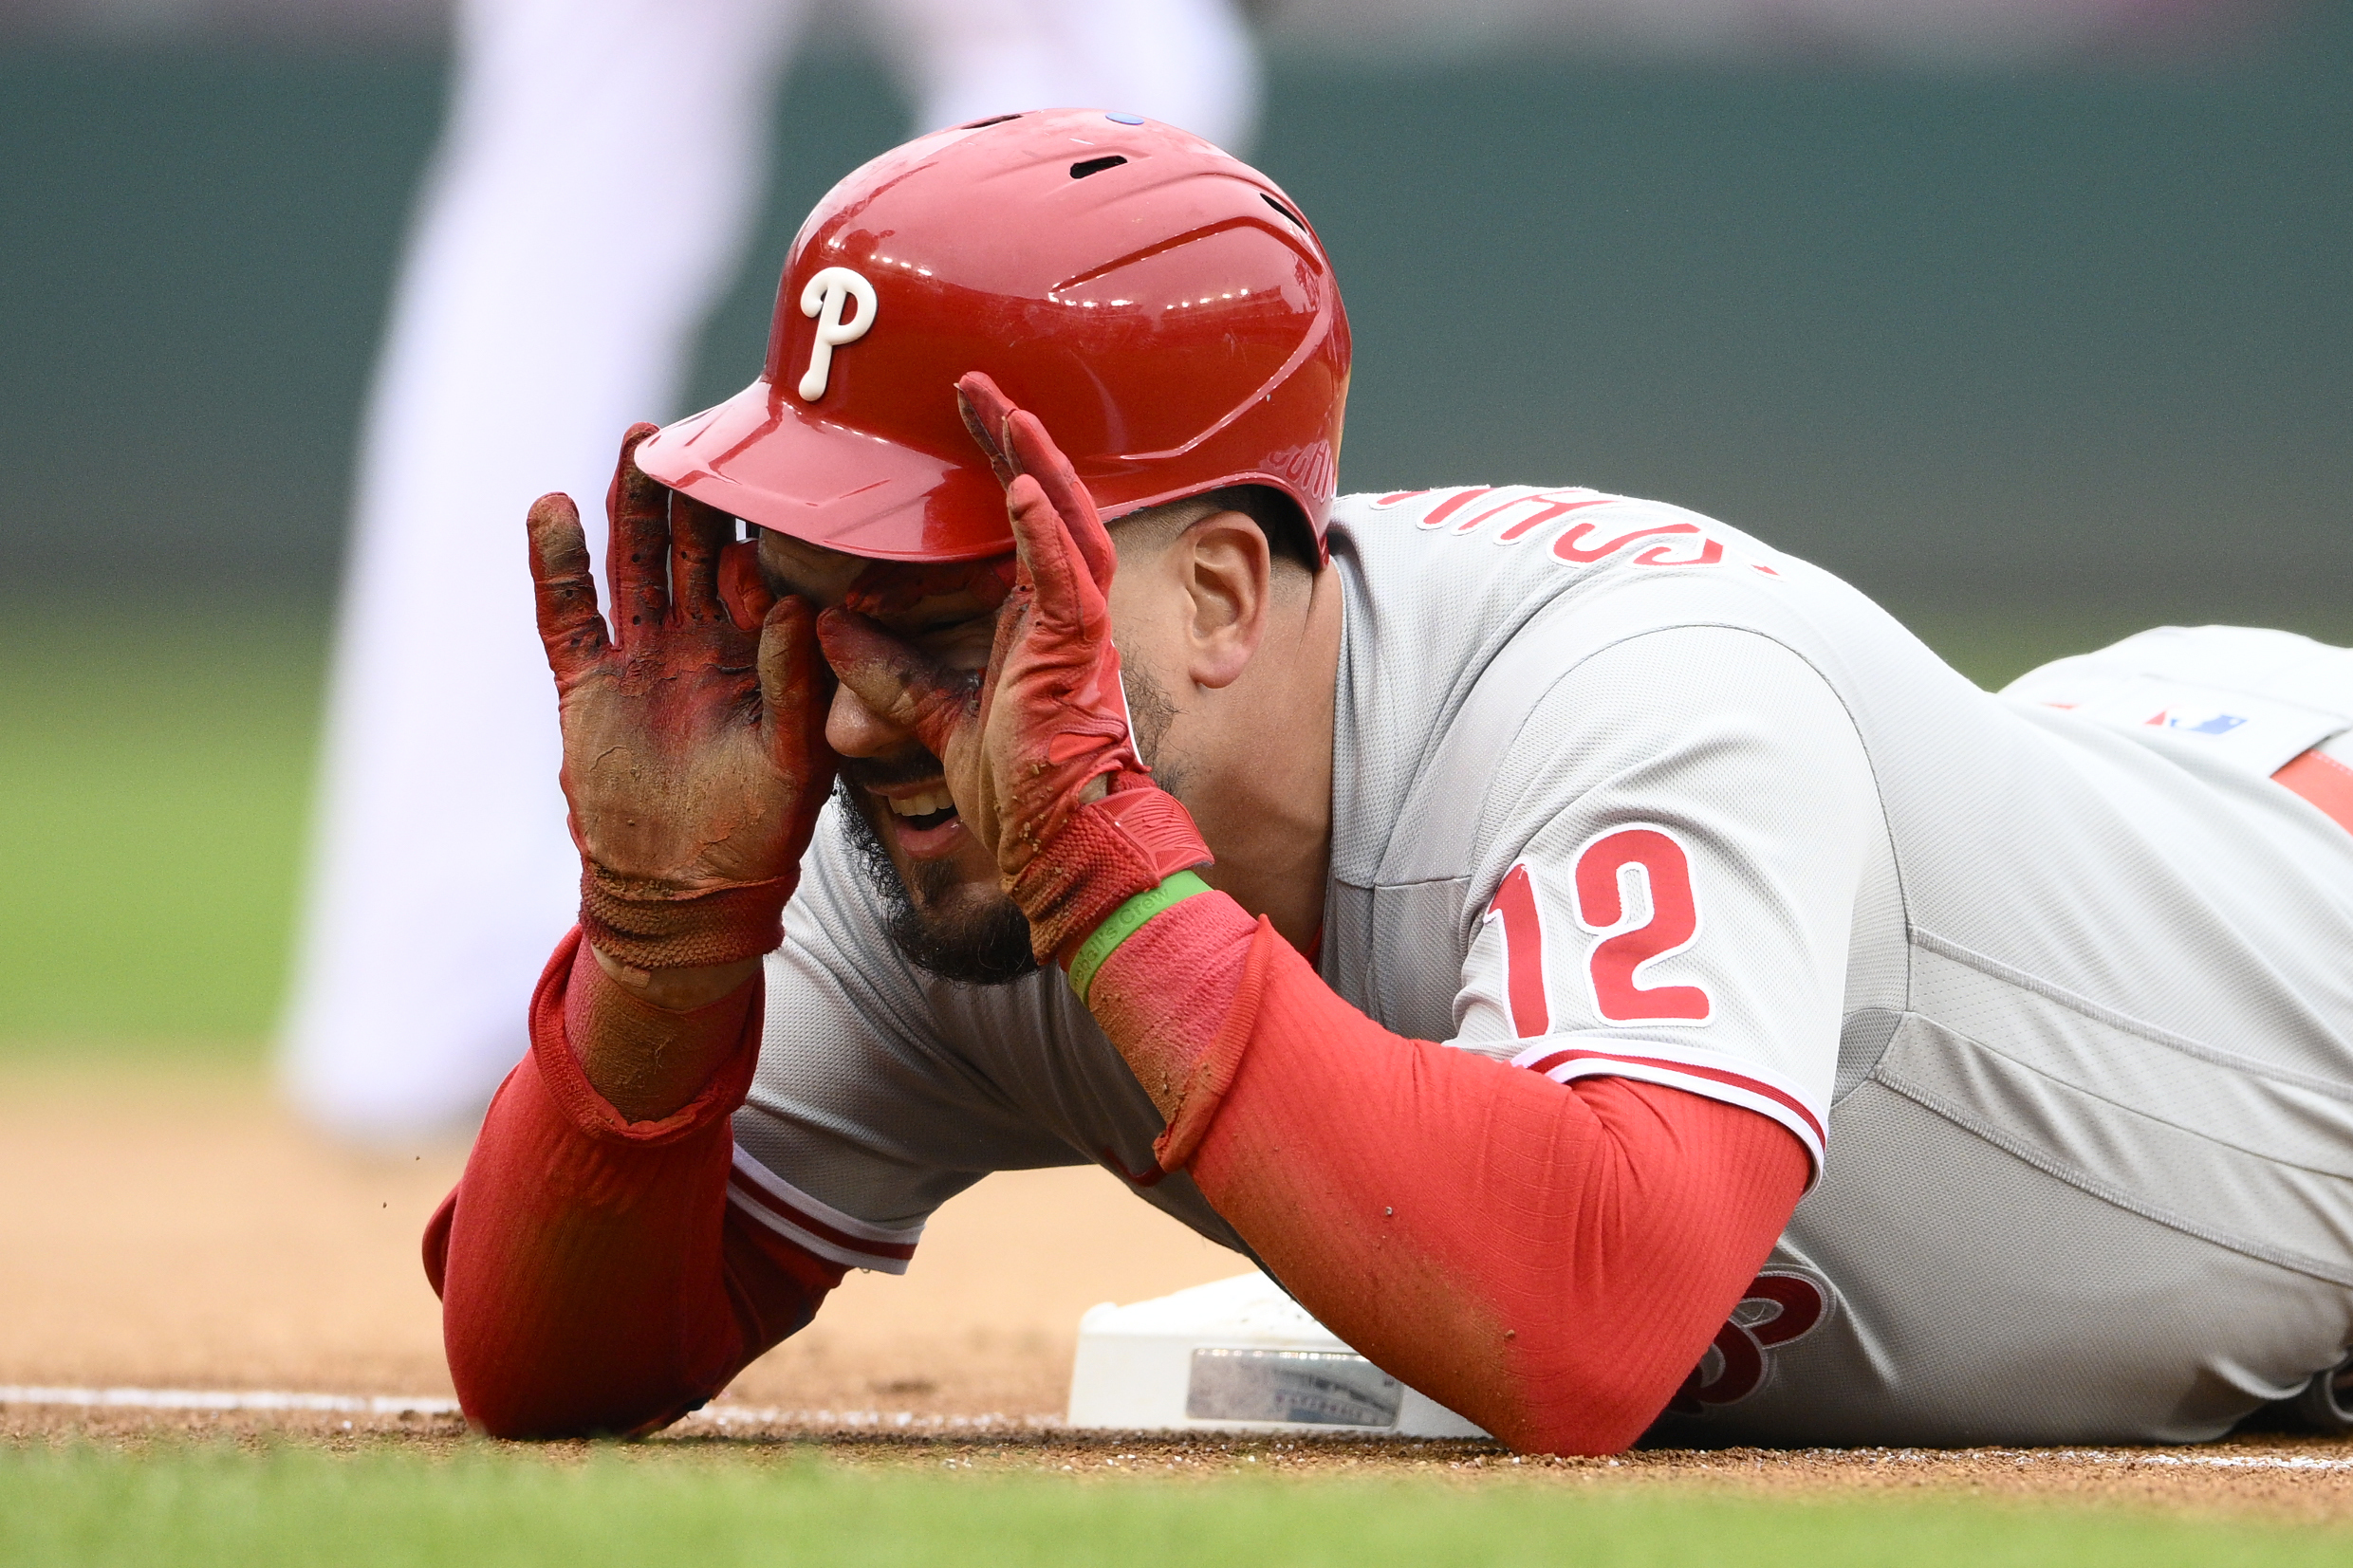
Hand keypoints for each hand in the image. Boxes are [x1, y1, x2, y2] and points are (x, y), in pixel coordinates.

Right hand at [529, 424, 835, 974]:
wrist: (682, 893)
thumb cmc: (757, 831)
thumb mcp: (793, 759)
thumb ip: (795, 682)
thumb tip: (802, 603)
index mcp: (760, 651)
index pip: (761, 568)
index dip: (763, 521)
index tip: (773, 468)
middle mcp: (701, 639)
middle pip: (696, 545)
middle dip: (696, 488)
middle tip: (701, 427)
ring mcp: (642, 654)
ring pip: (637, 560)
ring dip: (635, 503)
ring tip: (639, 441)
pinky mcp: (587, 679)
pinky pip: (567, 611)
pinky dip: (556, 561)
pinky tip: (552, 507)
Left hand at [819, 376, 1206, 964]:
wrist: (1063, 847)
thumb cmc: (1022, 794)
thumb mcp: (936, 721)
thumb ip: (889, 675)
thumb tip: (830, 631)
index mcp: (1038, 623)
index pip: (1019, 524)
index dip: (995, 466)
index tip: (963, 414)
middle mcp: (1066, 614)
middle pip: (1047, 503)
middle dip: (1013, 441)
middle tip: (975, 383)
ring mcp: (1078, 629)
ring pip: (1067, 524)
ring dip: (1035, 464)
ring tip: (1003, 408)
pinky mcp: (1080, 653)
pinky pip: (1067, 578)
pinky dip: (1045, 531)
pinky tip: (1022, 487)